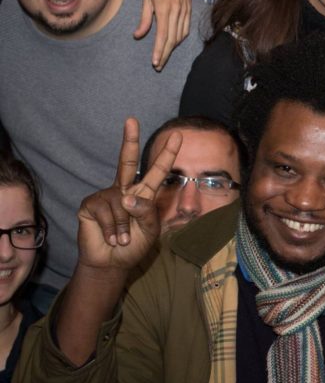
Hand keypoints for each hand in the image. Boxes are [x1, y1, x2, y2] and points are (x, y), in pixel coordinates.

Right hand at [76, 118, 180, 273]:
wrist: (112, 263)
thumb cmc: (134, 245)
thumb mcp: (149, 230)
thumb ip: (145, 213)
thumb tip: (127, 197)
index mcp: (144, 194)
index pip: (157, 171)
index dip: (167, 154)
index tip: (177, 135)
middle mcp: (125, 190)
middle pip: (127, 162)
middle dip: (129, 140)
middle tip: (131, 120)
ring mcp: (107, 196)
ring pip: (120, 203)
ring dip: (123, 227)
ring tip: (123, 239)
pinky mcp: (90, 204)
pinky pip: (105, 211)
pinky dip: (112, 229)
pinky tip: (111, 238)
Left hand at [136, 0, 191, 70]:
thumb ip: (144, 19)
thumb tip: (138, 36)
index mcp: (164, 8)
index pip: (162, 35)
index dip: (159, 50)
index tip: (155, 62)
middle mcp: (177, 11)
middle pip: (172, 39)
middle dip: (165, 54)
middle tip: (159, 65)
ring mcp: (185, 11)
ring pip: (180, 36)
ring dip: (172, 48)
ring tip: (164, 56)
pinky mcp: (189, 10)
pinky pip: (186, 29)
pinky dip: (180, 38)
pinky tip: (173, 43)